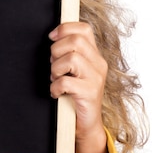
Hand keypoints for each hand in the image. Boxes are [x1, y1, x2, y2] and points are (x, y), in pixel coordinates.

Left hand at [49, 21, 108, 152]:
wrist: (86, 124)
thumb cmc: (76, 95)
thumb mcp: (75, 71)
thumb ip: (70, 53)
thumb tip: (53, 37)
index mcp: (95, 55)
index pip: (84, 29)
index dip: (65, 28)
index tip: (52, 38)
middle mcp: (99, 64)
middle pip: (76, 41)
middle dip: (57, 50)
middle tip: (54, 65)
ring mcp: (96, 78)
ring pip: (71, 59)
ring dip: (56, 69)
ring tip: (56, 79)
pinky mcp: (90, 93)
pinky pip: (66, 82)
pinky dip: (55, 87)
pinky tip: (56, 92)